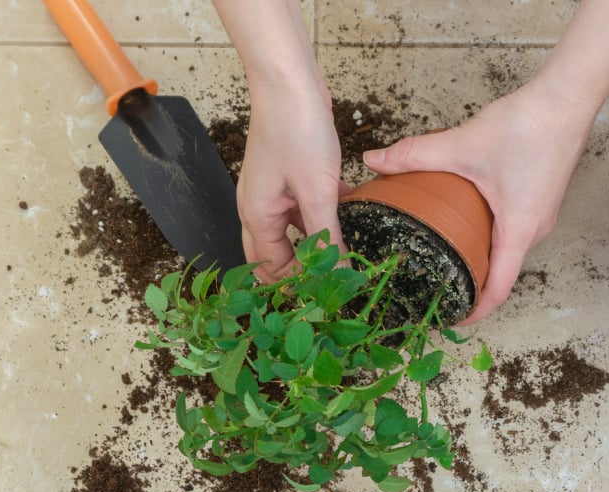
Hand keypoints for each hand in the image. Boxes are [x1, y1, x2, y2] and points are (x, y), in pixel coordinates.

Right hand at [236, 79, 349, 281]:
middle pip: (275, 254)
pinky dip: (323, 214)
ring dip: (316, 240)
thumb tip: (337, 272)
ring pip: (293, 230)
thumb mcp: (317, 192)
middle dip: (301, 270)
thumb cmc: (296, 130)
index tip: (332, 291)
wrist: (289, 83)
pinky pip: (303, 206)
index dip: (300, 283)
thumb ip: (326, 236)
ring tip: (347, 250)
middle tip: (332, 281)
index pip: (273, 267)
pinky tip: (351, 212)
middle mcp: (258, 208)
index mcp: (257, 217)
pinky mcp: (288, 176)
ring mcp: (272, 191)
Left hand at [363, 82, 592, 324]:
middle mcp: (534, 230)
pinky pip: (511, 230)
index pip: (498, 291)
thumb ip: (415, 154)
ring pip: (505, 250)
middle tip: (432, 285)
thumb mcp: (462, 144)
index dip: (473, 312)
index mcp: (519, 231)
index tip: (448, 320)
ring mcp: (539, 216)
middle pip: (500, 273)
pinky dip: (487, 235)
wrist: (567, 98)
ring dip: (477, 257)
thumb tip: (375, 160)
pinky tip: (462, 220)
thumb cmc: (529, 126)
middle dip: (468, 284)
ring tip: (442, 254)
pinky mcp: (537, 199)